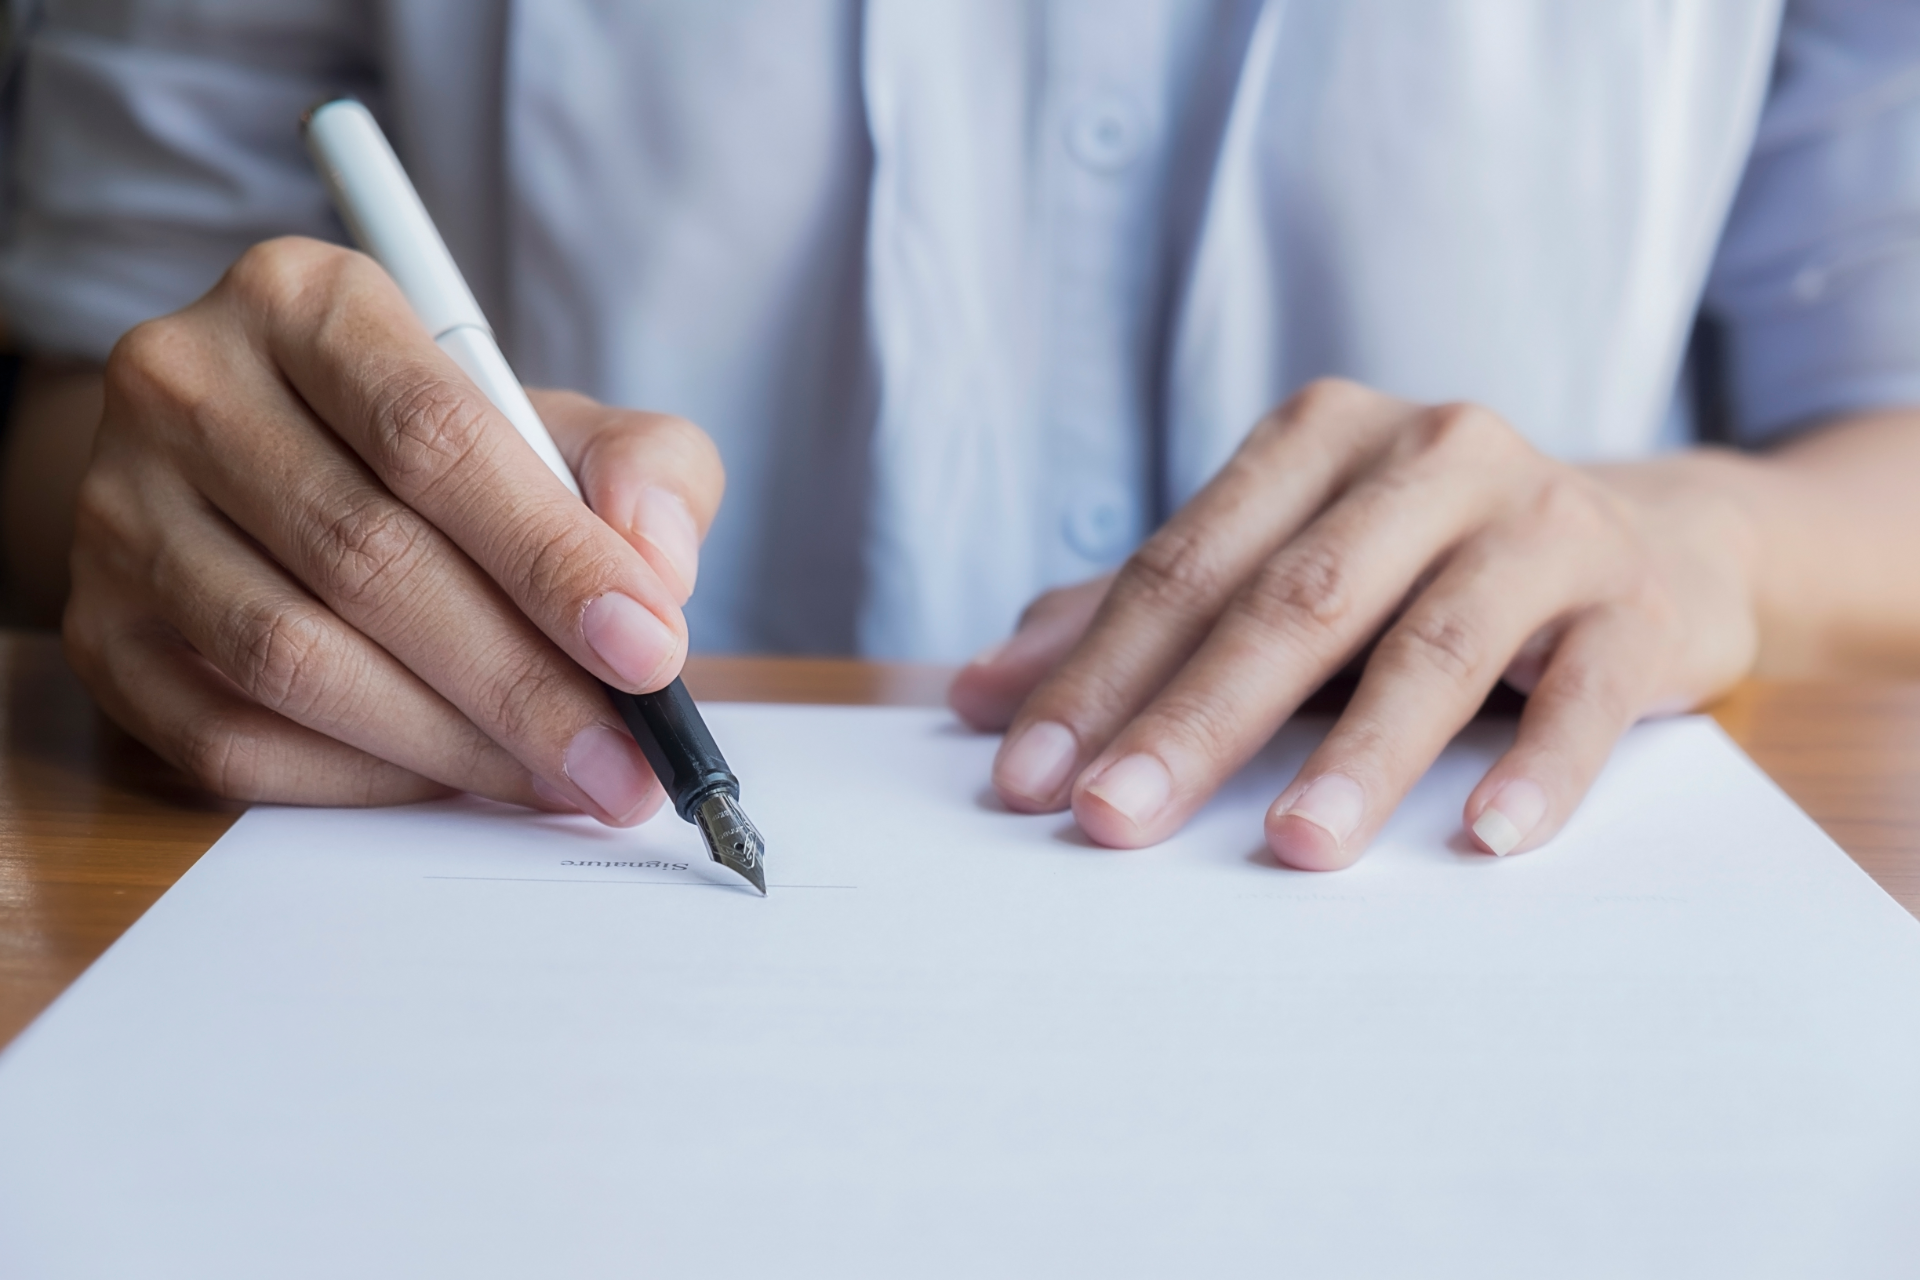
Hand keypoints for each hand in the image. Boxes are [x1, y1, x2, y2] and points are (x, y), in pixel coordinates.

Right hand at [65, 237, 723, 823]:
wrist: (279, 471)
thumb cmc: (444, 456)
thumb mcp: (561, 426)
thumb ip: (645, 471)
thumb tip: (655, 569)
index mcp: (307, 301)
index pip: (432, 436)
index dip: (549, 557)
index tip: (648, 651)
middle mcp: (186, 385)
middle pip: (365, 556)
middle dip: (520, 681)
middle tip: (624, 759)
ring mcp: (121, 511)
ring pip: (289, 657)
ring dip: (448, 742)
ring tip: (560, 778)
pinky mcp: (100, 632)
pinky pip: (229, 736)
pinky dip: (359, 778)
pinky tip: (452, 778)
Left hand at [950, 378, 1762, 867]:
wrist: (1648, 541)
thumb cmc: (1416, 566)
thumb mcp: (1276, 566)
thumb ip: (1136, 619)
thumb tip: (976, 696)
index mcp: (1317, 438)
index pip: (1186, 566)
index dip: (1098, 673)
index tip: (1026, 777)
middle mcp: (1429, 454)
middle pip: (1293, 600)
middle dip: (1195, 719)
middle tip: (1115, 821)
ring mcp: (1543, 520)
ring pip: (1433, 642)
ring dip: (1359, 754)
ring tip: (1295, 848)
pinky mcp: (1633, 601)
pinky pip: (1581, 691)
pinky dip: (1539, 766)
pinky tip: (1486, 839)